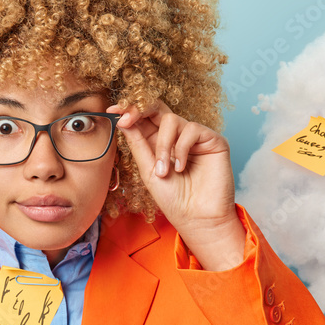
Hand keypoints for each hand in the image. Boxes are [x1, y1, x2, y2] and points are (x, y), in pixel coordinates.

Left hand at [108, 99, 244, 269]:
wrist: (196, 217)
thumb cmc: (173, 198)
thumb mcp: (147, 170)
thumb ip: (137, 143)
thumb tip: (122, 119)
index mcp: (158, 142)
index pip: (144, 117)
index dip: (129, 110)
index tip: (112, 110)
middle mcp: (176, 136)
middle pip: (158, 107)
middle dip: (139, 109)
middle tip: (125, 119)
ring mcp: (194, 137)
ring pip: (172, 119)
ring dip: (163, 145)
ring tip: (163, 171)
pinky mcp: (213, 140)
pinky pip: (192, 129)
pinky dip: (181, 149)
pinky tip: (181, 168)